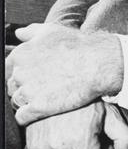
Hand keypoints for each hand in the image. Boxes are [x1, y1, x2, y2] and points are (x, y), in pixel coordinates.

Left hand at [6, 23, 123, 125]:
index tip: (35, 76)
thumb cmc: (79, 45)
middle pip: (12, 86)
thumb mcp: (53, 30)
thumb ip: (32, 32)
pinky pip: (21, 117)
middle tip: (43, 88)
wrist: (98, 63)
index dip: (21, 74)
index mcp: (21, 54)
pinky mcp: (38, 107)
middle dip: (24, 88)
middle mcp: (21, 72)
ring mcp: (28, 90)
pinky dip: (28, 117)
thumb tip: (19, 33)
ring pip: (16, 102)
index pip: (8, 69)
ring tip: (45, 98)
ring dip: (27, 102)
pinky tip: (42, 110)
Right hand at [25, 101, 127, 148]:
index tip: (103, 146)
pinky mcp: (33, 145)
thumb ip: (124, 138)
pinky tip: (63, 140)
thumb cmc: (89, 100)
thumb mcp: (111, 114)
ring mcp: (43, 146)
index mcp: (81, 139)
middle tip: (90, 137)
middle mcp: (59, 145)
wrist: (58, 85)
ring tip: (76, 137)